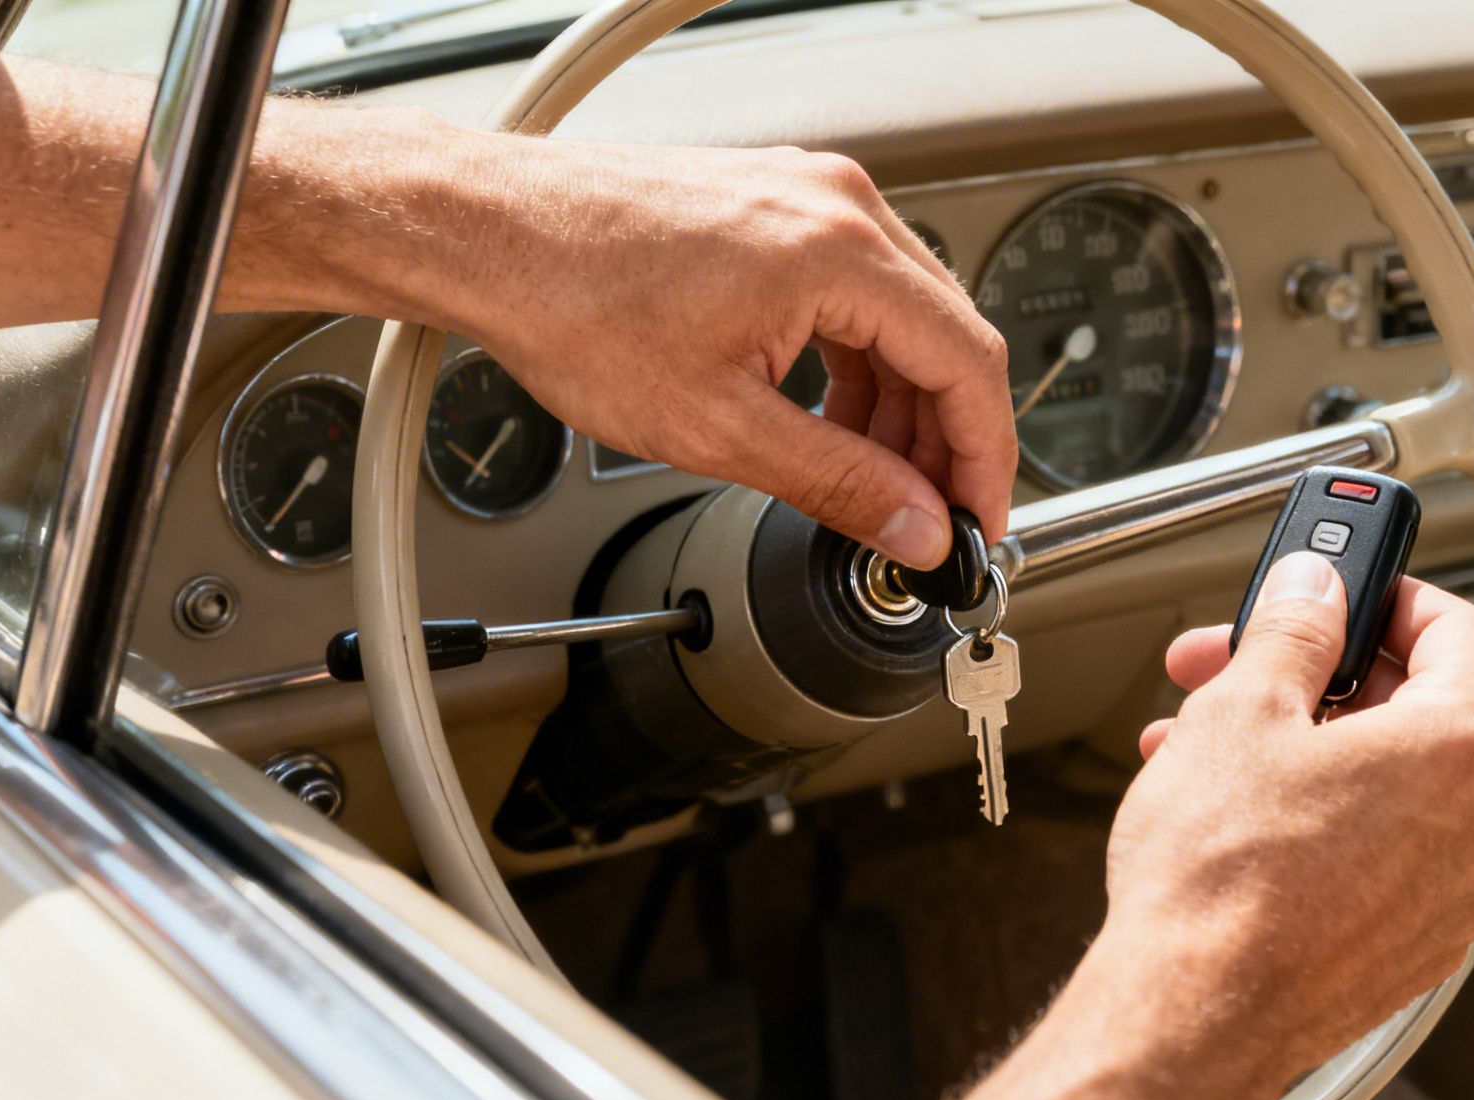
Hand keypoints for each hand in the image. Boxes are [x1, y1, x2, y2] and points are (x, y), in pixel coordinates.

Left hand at [422, 137, 1015, 567]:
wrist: (488, 235)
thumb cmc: (569, 301)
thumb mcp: (717, 426)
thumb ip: (838, 483)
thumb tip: (913, 526)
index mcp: (840, 248)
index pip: (968, 363)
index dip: (985, 459)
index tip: (977, 521)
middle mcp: (837, 206)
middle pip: (945, 339)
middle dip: (942, 441)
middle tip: (926, 520)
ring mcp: (807, 199)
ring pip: (903, 320)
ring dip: (899, 408)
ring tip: (872, 482)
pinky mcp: (775, 209)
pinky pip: (855, 296)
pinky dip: (857, 366)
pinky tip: (830, 420)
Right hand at [1105, 551, 1473, 1080]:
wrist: (1196, 1014)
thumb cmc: (1222, 878)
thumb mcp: (1242, 709)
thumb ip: (1294, 628)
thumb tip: (1314, 588)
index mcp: (1461, 747)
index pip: (1462, 630)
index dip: (1395, 597)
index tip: (1349, 592)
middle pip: (1418, 711)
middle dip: (1320, 681)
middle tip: (1241, 667)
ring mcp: (1455, 894)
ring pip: (1390, 787)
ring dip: (1308, 752)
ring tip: (1211, 750)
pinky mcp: (1415, 945)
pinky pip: (1382, 854)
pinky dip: (1324, 821)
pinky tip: (1242, 818)